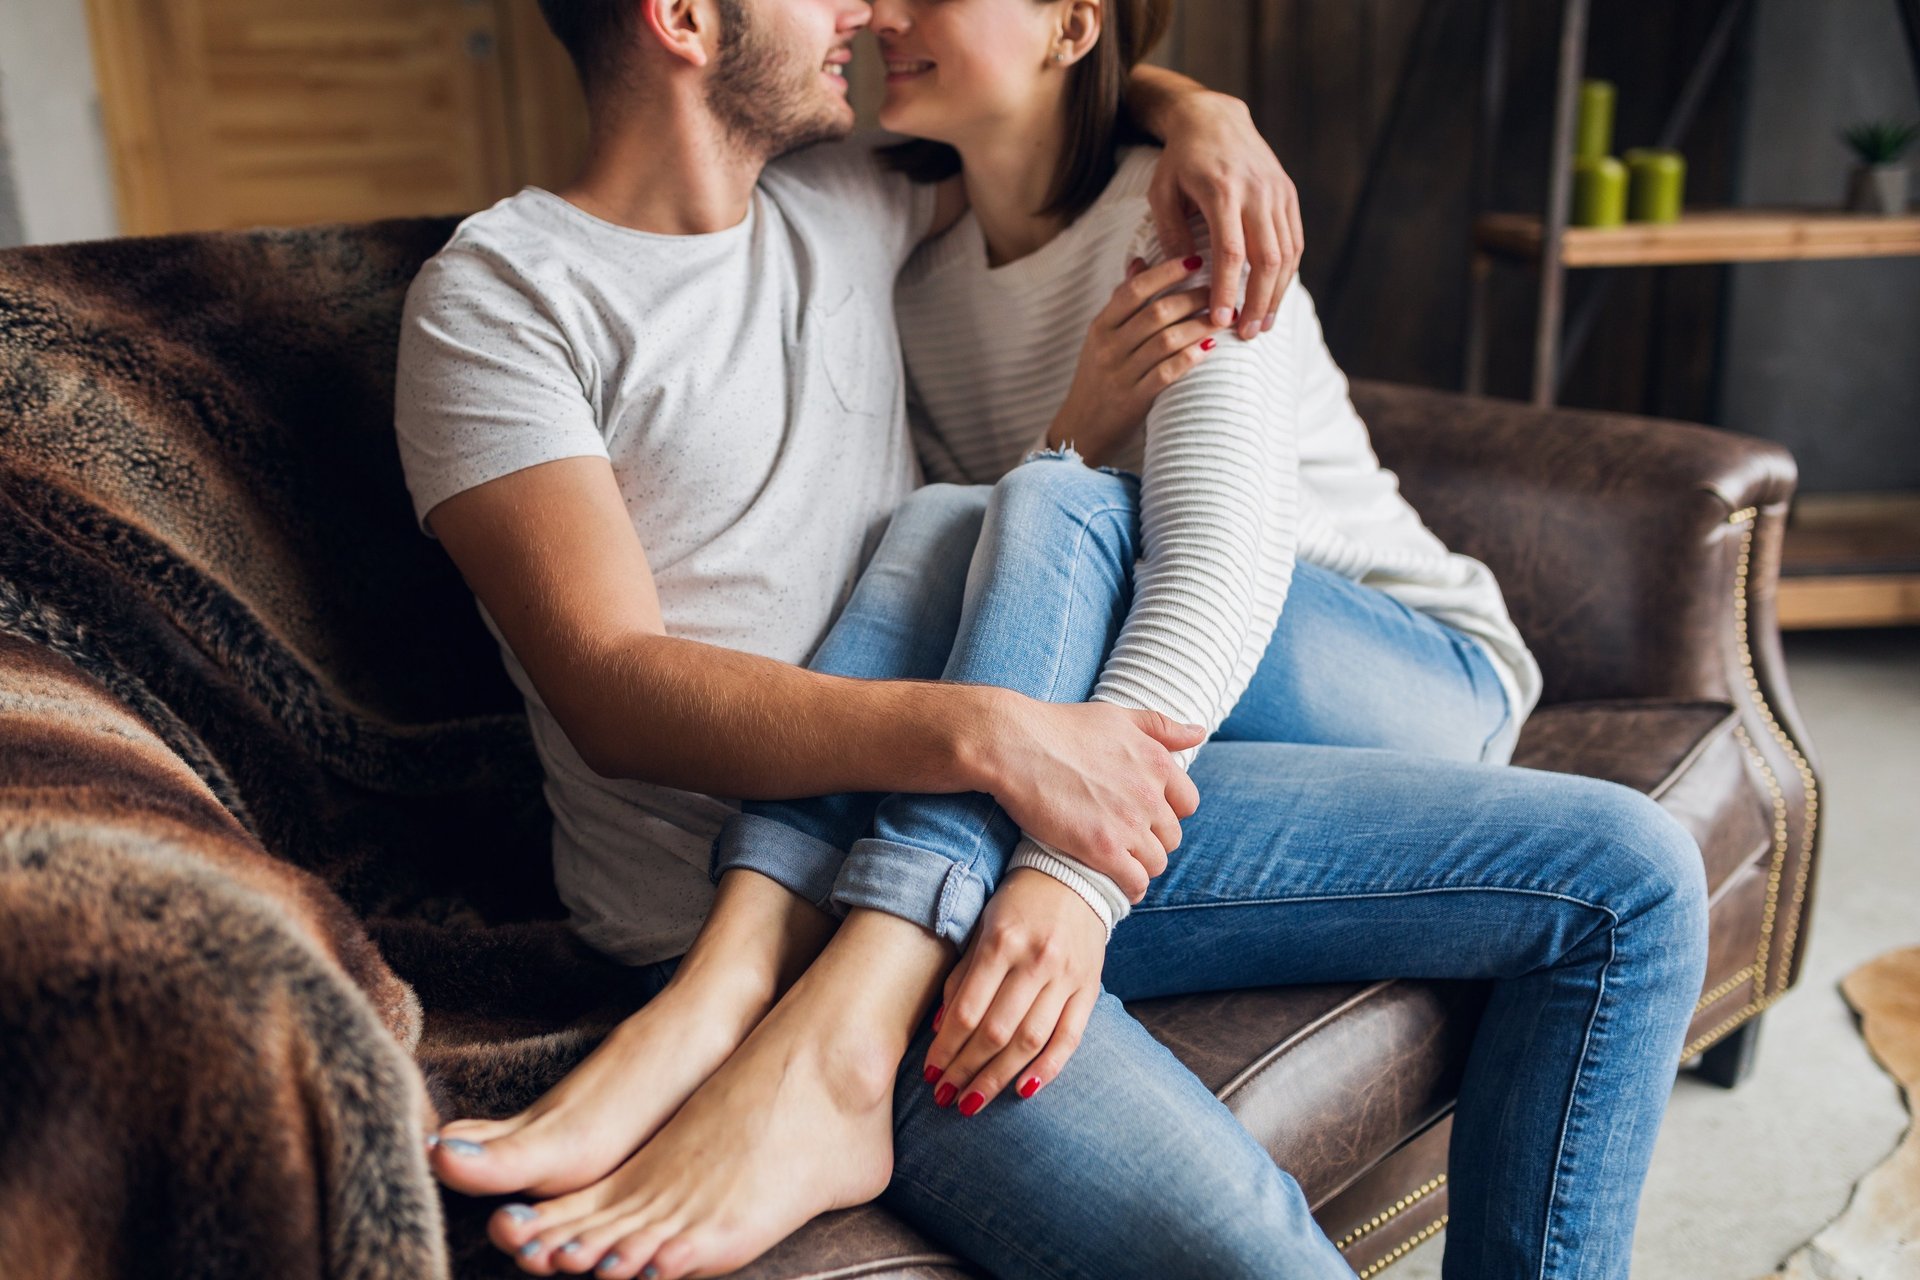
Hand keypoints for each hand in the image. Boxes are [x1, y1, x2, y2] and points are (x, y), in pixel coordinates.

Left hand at [922, 867, 1105, 1116]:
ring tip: (972, 1102)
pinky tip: (1024, 1091)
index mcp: (1001, 942)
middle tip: (944, 1097)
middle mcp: (1036, 961)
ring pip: (1030, 1041)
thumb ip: (963, 975)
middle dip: (966, 1070)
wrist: (1076, 875)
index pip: (968, 1010)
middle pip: (996, 1032)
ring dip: (998, 1078)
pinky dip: (1048, 1069)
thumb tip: (939, 1028)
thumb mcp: (982, 927)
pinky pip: (1069, 1038)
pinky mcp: (1090, 988)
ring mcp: (1066, 977)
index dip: (946, 1047)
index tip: (930, 1072)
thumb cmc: (1018, 903)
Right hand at [980, 692, 1202, 901]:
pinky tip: (1117, 883)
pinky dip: (1130, 887)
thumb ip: (1161, 727)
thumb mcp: (1118, 716)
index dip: (1168, 811)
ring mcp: (1129, 825)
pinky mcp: (1103, 849)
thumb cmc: (1061, 727)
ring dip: (1141, 865)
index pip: (1187, 803)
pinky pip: (1134, 882)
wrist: (1016, 745)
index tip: (1146, 815)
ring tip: (1119, 862)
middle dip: (1152, 840)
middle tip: (1126, 840)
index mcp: (1157, 763)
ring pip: (1156, 862)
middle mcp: (1151, 795)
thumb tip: (1198, 731)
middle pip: (1171, 836)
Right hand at [1048, 254, 1223, 464]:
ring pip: (1166, 341)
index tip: (1195, 260)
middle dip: (1193, 299)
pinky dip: (1190, 358)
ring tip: (1223, 318)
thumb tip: (1139, 261)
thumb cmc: (1097, 378)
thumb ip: (1120, 302)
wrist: (1080, 430)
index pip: (1134, 289)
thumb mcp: (1100, 338)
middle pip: (1156, 313)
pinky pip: (1166, 374)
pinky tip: (1210, 348)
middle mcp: (1108, 348)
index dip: (1166, 272)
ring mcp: (1120, 375)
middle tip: (1219, 292)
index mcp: (1100, 327)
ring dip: (1199, 326)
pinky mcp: (1133, 401)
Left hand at [1148, 92, 1303, 342]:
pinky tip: (1274, 296)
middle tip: (1247, 335)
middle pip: (1267, 259)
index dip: (1227, 291)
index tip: (1220, 321)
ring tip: (1263, 325)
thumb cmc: (1180, 161)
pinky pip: (1295, 241)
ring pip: (1288, 254)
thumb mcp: (1162, 194)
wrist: (1214, 118)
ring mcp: (1278, 193)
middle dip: (1258, 302)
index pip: (1231, 252)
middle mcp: (1257, 192)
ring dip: (1277, 294)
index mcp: (1222, 192)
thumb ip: (1172, 235)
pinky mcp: (1289, 194)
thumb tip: (1187, 277)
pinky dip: (1288, 273)